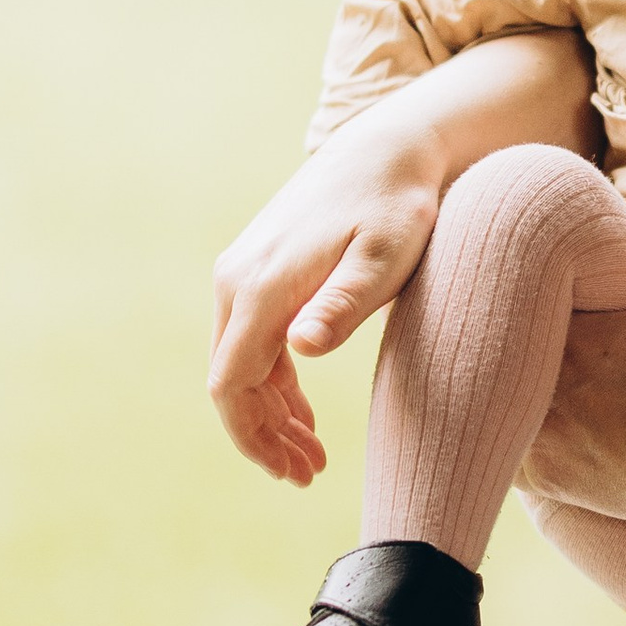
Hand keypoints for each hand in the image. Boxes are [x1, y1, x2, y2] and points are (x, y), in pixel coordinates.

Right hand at [208, 132, 438, 485]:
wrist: (385, 150)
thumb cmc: (394, 206)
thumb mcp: (383, 258)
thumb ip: (344, 304)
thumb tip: (301, 348)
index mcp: (260, 288)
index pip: (232, 385)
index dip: (254, 438)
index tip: (293, 472)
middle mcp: (236, 281)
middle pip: (230, 381)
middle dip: (263, 436)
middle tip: (309, 475)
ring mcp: (242, 272)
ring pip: (239, 363)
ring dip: (268, 414)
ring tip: (311, 455)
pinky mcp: (257, 269)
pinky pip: (252, 340)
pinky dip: (273, 383)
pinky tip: (302, 413)